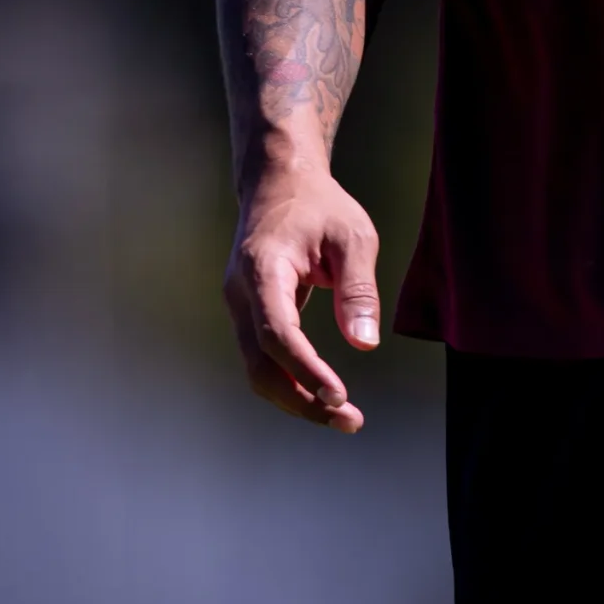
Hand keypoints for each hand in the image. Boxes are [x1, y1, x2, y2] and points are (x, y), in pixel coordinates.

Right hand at [223, 162, 382, 430]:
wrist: (279, 183)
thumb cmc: (320, 206)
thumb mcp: (353, 235)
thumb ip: (358, 288)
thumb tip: (365, 344)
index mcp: (263, 268)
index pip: (276, 331)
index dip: (305, 368)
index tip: (338, 396)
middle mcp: (240, 293)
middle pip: (260, 364)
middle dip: (302, 399)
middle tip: (349, 420)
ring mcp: (239, 306)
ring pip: (257, 370)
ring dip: (296, 398)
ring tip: (344, 417)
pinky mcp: (248, 315)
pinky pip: (263, 359)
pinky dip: (291, 381)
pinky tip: (323, 394)